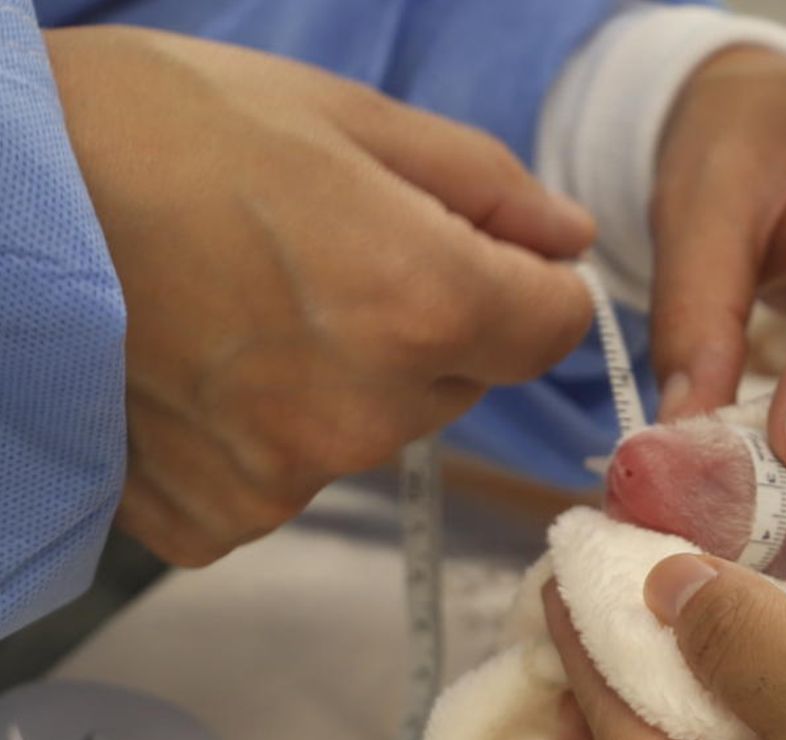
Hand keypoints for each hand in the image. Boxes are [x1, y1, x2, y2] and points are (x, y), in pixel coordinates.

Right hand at [46, 26, 595, 563]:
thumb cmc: (154, 131)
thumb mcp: (341, 116)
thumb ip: (483, 184)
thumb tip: (570, 238)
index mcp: (421, 300)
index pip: (556, 328)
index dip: (531, 283)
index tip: (485, 251)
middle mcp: (369, 410)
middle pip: (467, 378)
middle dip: (433, 322)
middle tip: (325, 255)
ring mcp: (289, 475)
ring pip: (381, 426)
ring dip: (352, 377)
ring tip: (249, 302)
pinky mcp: (217, 516)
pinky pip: (293, 476)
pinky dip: (270, 430)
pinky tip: (206, 365)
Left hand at [544, 555, 785, 739]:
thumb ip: (738, 635)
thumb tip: (659, 584)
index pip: (601, 719)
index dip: (577, 634)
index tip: (564, 569)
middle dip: (601, 691)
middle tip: (602, 614)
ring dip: (668, 708)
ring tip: (669, 637)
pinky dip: (730, 732)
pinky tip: (751, 689)